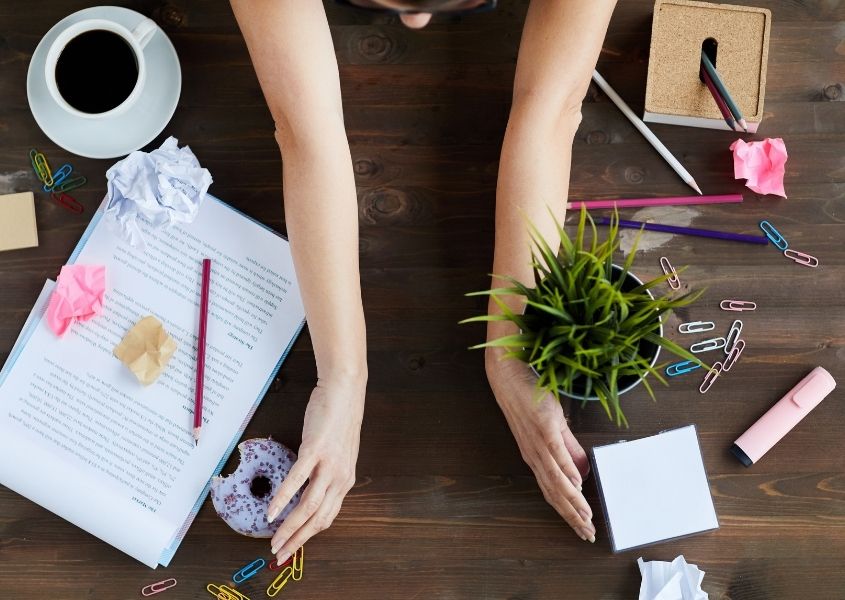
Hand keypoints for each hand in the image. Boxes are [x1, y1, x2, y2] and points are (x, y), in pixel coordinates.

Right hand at [267, 374, 365, 563]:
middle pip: (317, 518)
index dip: (308, 537)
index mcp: (345, 481)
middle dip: (297, 540)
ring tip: (274, 540)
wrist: (344, 392)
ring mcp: (328, 464)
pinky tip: (272, 511)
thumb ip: (327, 474)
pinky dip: (283, 498)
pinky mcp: (315, 450)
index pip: (326, 518)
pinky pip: (297, 480)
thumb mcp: (338, 454)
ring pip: (308, 506)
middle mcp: (340, 477)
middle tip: (279, 554)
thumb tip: (309, 491)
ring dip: (289, 527)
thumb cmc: (338, 420)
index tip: (291, 549)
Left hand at [486, 348, 595, 541]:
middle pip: (555, 493)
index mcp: (535, 458)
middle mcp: (534, 456)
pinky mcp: (545, 429)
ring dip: (572, 501)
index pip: (553, 492)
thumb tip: (581, 472)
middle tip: (588, 534)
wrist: (508, 377)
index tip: (581, 529)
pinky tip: (577, 485)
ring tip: (586, 517)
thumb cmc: (529, 400)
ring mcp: (539, 443)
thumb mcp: (552, 429)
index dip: (567, 512)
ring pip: (556, 480)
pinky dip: (567, 471)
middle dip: (572, 516)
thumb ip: (567, 450)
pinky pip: (557, 454)